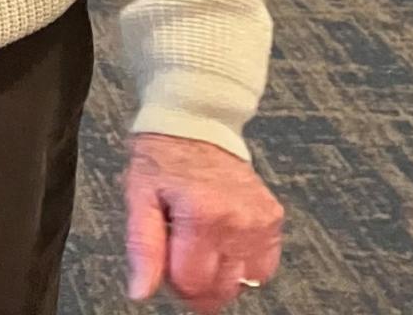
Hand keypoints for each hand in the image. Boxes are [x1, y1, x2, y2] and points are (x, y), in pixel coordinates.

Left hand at [125, 133, 283, 312]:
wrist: (196, 122)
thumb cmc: (164, 156)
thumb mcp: (139, 196)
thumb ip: (142, 248)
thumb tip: (141, 291)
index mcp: (201, 214)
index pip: (191, 286)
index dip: (173, 279)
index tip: (166, 257)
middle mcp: (236, 220)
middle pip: (219, 291)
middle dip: (196, 280)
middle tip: (182, 248)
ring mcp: (259, 221)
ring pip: (244, 284)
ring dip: (222, 273)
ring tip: (203, 241)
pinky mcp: (273, 218)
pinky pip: (264, 266)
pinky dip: (245, 262)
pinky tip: (226, 239)